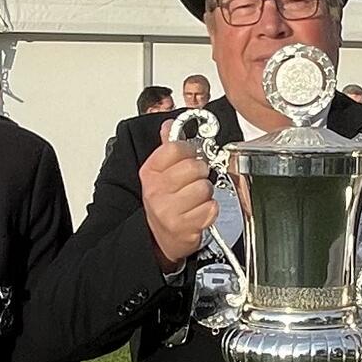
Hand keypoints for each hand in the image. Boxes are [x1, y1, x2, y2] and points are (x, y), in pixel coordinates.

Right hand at [140, 121, 216, 272]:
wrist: (160, 237)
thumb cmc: (165, 203)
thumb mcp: (160, 174)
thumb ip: (168, 148)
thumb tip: (170, 124)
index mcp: (150, 172)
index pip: (176, 148)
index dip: (190, 151)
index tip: (189, 158)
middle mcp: (157, 191)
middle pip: (194, 167)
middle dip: (200, 174)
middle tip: (194, 182)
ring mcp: (169, 210)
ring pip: (205, 187)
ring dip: (206, 194)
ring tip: (195, 200)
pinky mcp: (185, 226)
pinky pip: (211, 208)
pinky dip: (210, 210)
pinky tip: (199, 212)